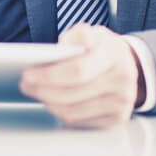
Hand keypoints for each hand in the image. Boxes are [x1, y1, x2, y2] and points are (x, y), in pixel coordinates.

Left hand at [19, 24, 145, 128]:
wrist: (129, 64)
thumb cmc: (101, 48)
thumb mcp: (90, 33)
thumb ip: (72, 40)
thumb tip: (47, 57)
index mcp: (113, 54)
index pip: (77, 70)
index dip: (48, 75)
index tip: (28, 74)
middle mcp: (122, 79)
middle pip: (72, 94)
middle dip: (42, 90)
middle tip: (26, 85)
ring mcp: (122, 101)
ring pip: (73, 111)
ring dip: (49, 103)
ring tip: (36, 93)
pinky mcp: (118, 118)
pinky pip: (80, 121)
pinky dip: (62, 113)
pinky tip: (54, 103)